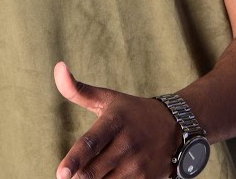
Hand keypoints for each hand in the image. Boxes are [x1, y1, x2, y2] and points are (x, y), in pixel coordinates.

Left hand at [54, 61, 182, 178]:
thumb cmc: (133, 112)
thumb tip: (58, 67)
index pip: (90, 143)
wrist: (177, 127)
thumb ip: (78, 90)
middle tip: (72, 174)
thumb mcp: (108, 99)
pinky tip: (107, 176)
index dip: (74, 159)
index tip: (61, 173)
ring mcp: (138, 165)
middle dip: (78, 176)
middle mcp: (127, 144)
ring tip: (92, 172)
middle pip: (93, 171)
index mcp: (115, 122)